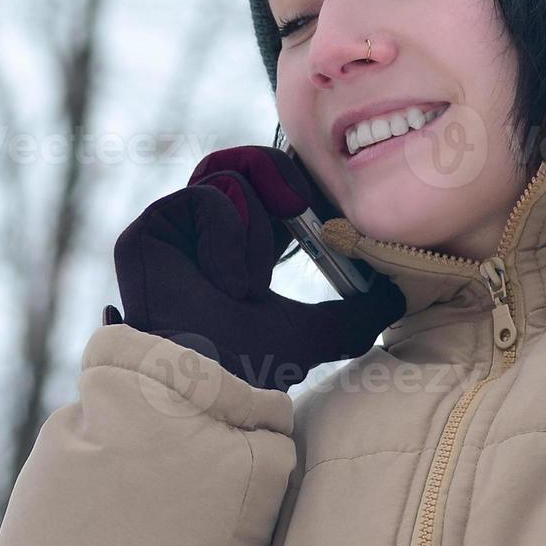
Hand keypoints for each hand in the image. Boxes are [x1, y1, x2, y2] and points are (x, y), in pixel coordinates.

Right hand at [109, 145, 404, 391]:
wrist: (211, 383)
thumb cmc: (253, 366)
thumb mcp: (318, 333)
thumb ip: (356, 312)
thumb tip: (396, 295)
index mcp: (241, 247)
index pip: (270, 186)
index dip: (298, 183)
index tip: (324, 205)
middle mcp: (204, 233)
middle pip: (248, 163)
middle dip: (283, 180)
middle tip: (300, 210)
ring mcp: (174, 230)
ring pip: (230, 177)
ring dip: (254, 231)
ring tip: (248, 283)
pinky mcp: (150, 229)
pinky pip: (205, 197)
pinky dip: (226, 237)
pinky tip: (222, 282)